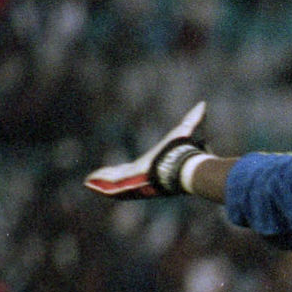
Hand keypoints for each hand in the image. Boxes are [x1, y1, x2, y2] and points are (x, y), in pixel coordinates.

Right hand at [85, 103, 208, 198]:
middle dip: (110, 176)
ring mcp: (135, 180)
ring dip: (102, 181)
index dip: (127, 170)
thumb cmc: (182, 151)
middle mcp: (141, 175)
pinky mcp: (129, 183)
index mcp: (150, 165)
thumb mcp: (185, 130)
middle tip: (96, 177)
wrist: (182, 166)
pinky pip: (111, 186)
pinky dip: (100, 185)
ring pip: (115, 183)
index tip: (124, 169)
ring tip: (89, 182)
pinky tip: (88, 184)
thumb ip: (194, 119)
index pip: (135, 169)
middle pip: (122, 176)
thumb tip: (202, 105)